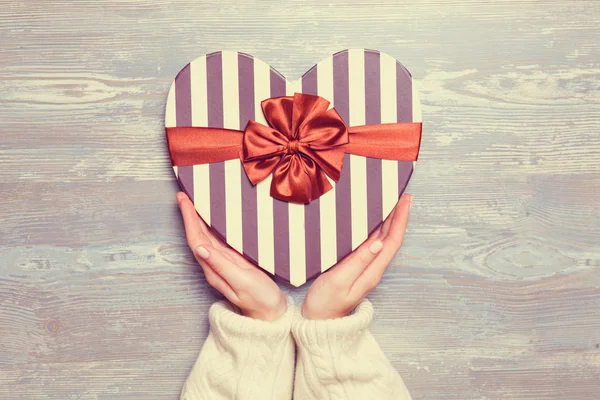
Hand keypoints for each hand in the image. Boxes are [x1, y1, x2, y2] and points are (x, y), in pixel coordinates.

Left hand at [177, 192, 286, 320]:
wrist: (271, 313)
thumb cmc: (260, 299)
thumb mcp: (242, 281)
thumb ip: (222, 265)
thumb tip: (200, 248)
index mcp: (213, 269)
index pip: (196, 240)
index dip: (189, 220)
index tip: (184, 201)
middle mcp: (213, 265)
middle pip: (197, 236)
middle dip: (189, 215)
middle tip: (184, 195)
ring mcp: (222, 263)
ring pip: (205, 237)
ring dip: (198, 219)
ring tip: (193, 202)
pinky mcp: (232, 261)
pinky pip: (217, 240)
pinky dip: (212, 226)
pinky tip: (212, 219)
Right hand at [302, 194, 411, 319]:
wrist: (319, 322)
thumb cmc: (325, 303)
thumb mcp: (339, 280)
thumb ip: (358, 261)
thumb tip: (378, 242)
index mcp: (372, 271)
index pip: (392, 240)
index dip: (400, 219)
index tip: (404, 200)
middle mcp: (373, 269)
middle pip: (391, 238)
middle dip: (398, 216)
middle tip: (402, 195)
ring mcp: (366, 269)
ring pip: (383, 240)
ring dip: (389, 221)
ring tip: (392, 203)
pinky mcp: (358, 268)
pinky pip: (373, 244)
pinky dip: (377, 230)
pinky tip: (373, 223)